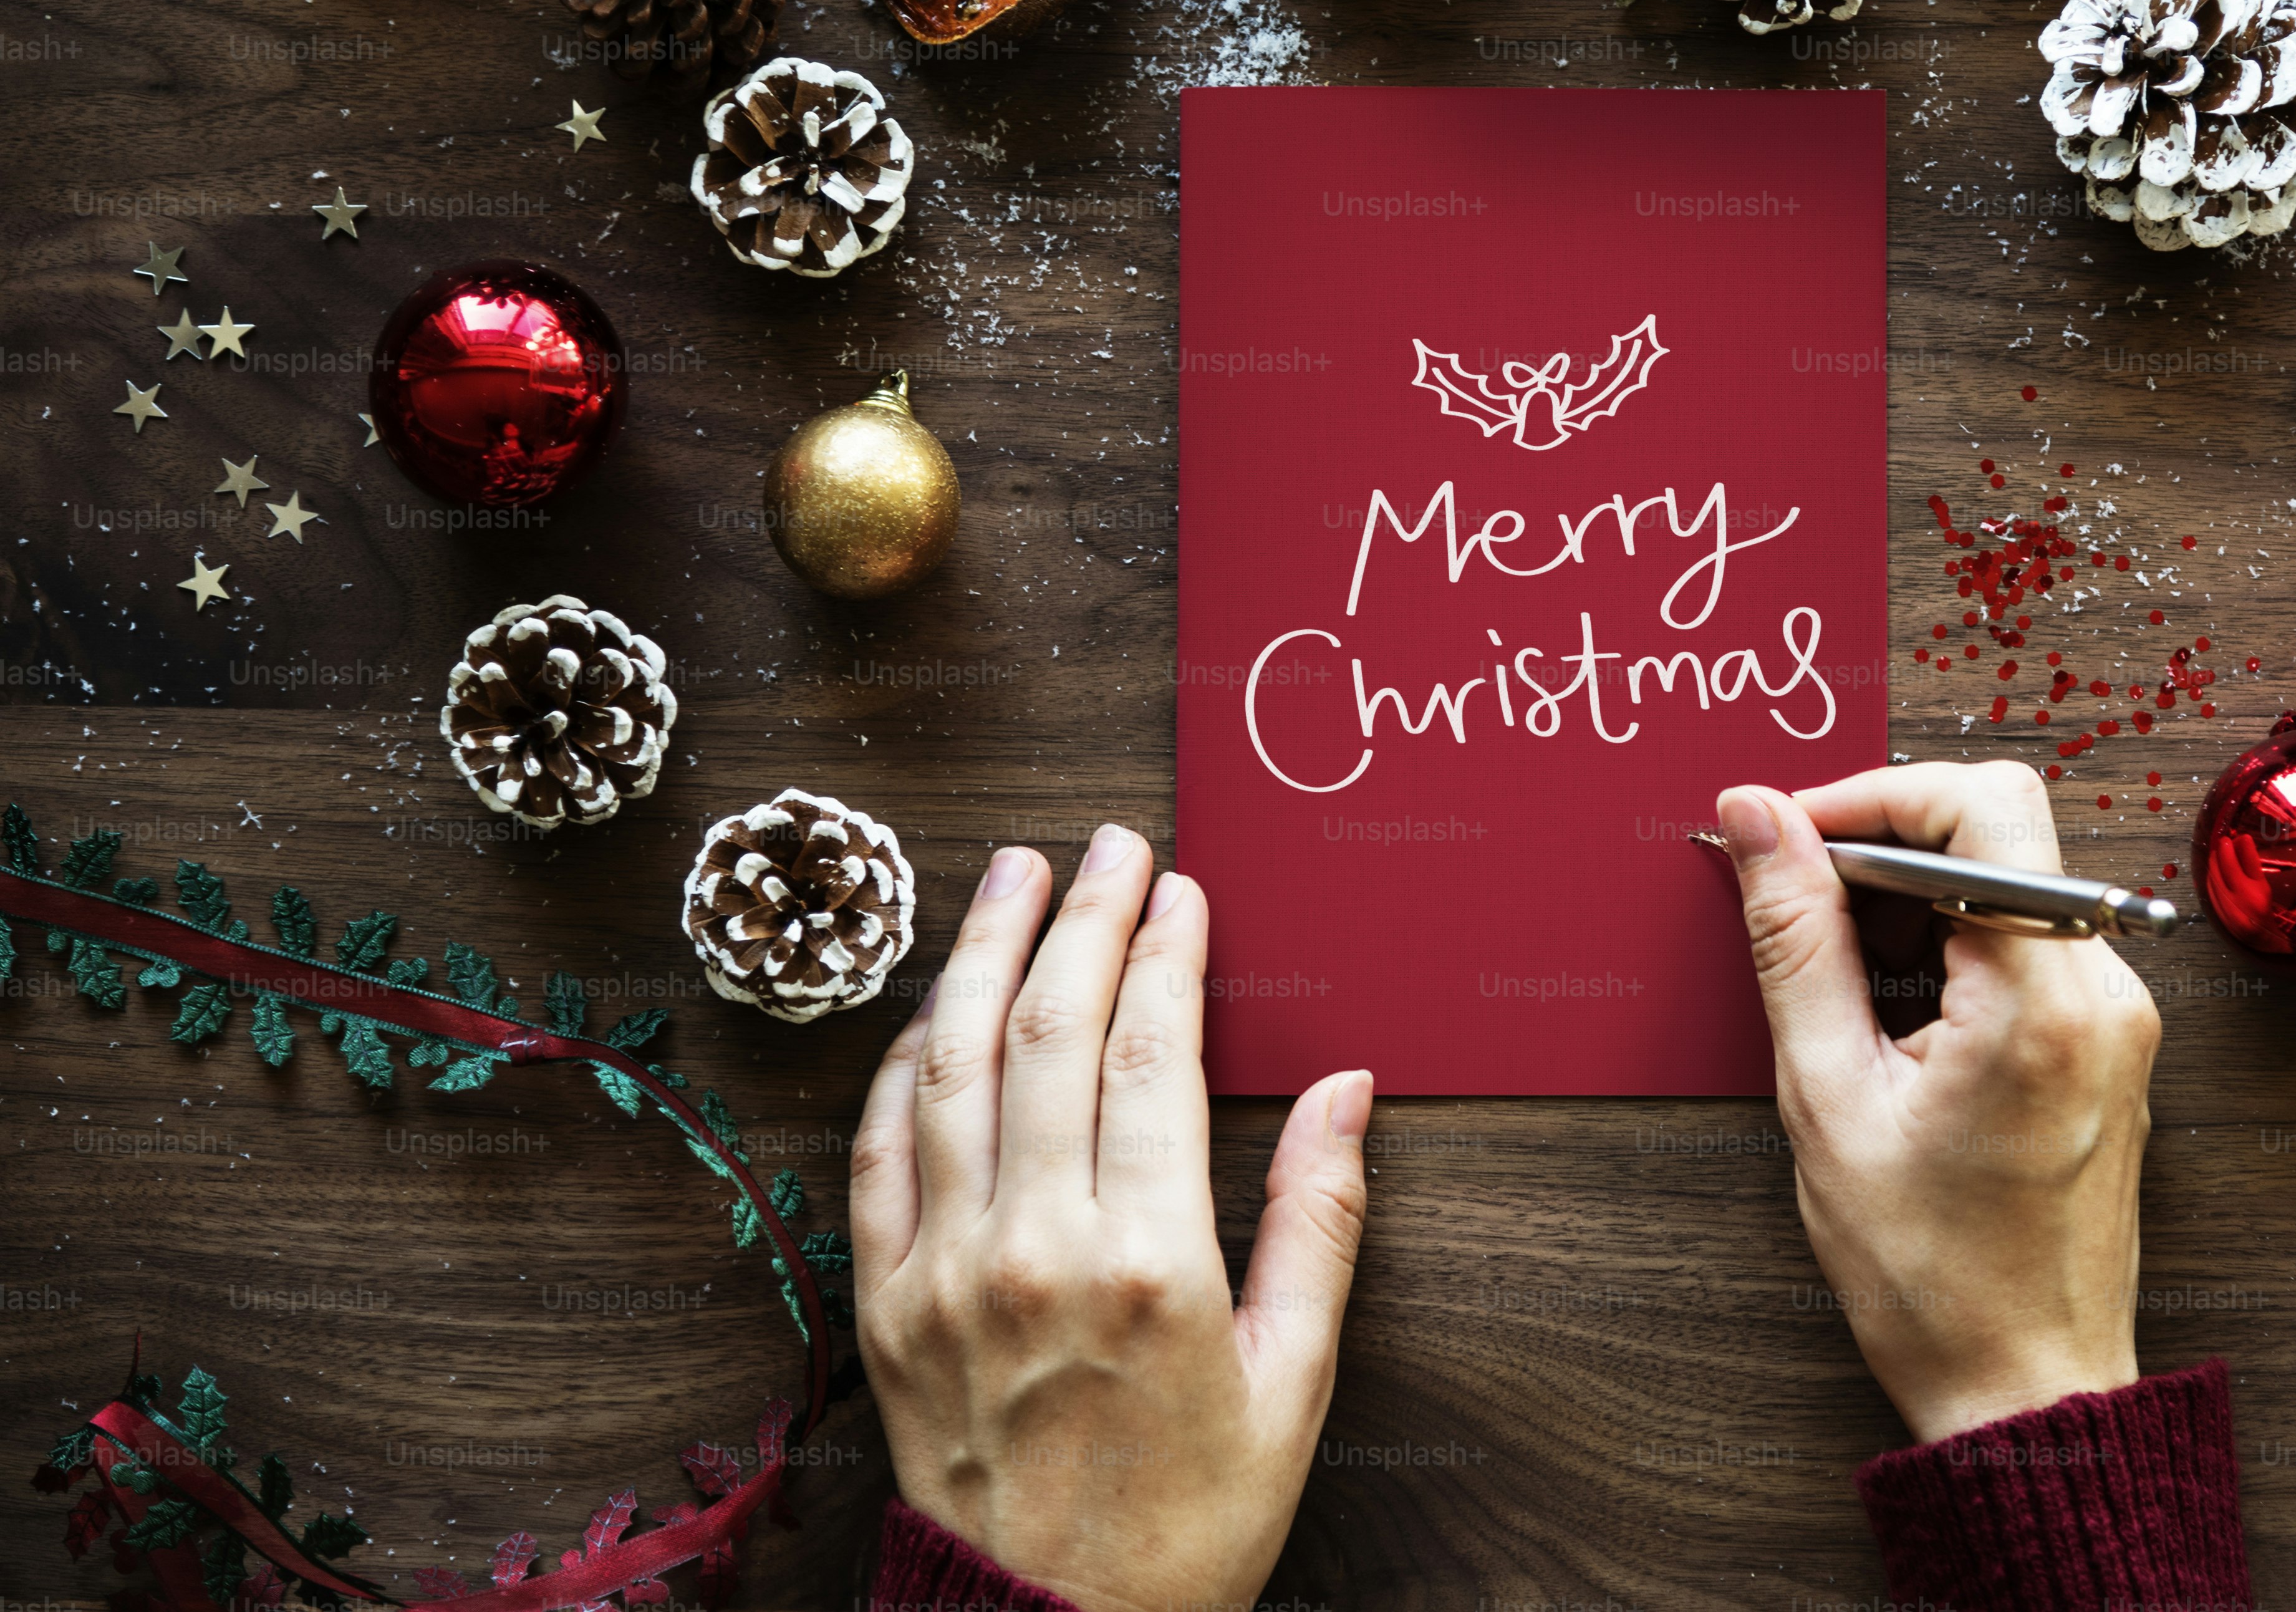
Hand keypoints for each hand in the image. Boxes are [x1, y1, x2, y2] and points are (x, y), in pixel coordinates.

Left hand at [851, 829, 1373, 1611]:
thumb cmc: (1189, 1522)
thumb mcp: (1293, 1382)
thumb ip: (1320, 1222)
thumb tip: (1346, 1089)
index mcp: (1149, 1261)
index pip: (1151, 1050)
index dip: (1164, 950)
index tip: (1179, 889)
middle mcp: (1034, 1247)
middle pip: (1049, 1031)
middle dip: (1082, 918)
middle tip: (1106, 845)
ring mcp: (944, 1272)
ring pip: (951, 1066)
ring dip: (982, 954)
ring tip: (1012, 874)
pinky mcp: (883, 1306)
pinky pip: (876, 1153)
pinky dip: (899, 1067)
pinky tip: (931, 1011)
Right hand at [1715, 764, 2158, 1441]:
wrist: (2028, 1388)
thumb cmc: (1931, 1276)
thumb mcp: (1828, 1099)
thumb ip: (1794, 942)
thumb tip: (1757, 820)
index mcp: (2042, 999)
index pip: (1977, 804)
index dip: (1868, 796)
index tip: (1787, 836)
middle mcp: (2105, 990)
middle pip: (1997, 830)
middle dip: (1883, 845)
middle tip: (1798, 910)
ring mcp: (2119, 1017)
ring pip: (2010, 881)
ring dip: (1912, 904)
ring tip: (1845, 994)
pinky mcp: (2111, 1042)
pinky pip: (2029, 940)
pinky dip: (1950, 948)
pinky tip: (1893, 1023)